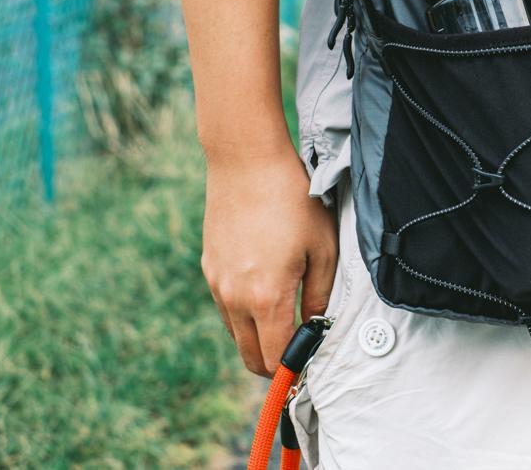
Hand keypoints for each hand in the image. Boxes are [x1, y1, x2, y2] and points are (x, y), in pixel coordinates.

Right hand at [200, 144, 337, 376]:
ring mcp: (217, 284)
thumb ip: (320, 296)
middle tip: (301, 351)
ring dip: (259, 338)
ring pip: (236, 335)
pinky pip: (227, 309)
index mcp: (266, 297)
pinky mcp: (209, 269)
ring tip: (286, 320)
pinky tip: (266, 291)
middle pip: (250, 357)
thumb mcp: (322, 248)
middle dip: (276, 364)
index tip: (311, 364)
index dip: (295, 369)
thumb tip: (318, 327)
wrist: (246, 161)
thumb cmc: (292, 200)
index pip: (276, 359)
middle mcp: (235, 298)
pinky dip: (245, 315)